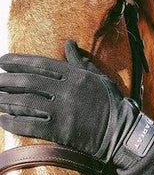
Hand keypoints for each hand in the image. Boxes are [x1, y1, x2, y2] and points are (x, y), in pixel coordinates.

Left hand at [0, 41, 153, 166]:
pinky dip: (14, 122)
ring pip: (26, 103)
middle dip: (6, 80)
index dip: (18, 62)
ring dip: (5, 100)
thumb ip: (80, 61)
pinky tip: (2, 119)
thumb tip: (69, 43)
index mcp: (76, 76)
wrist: (120, 131)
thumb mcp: (98, 77)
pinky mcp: (61, 131)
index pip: (41, 65)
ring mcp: (63, 111)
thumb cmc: (111, 103)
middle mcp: (67, 91)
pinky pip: (31, 126)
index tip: (2, 61)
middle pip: (29, 83)